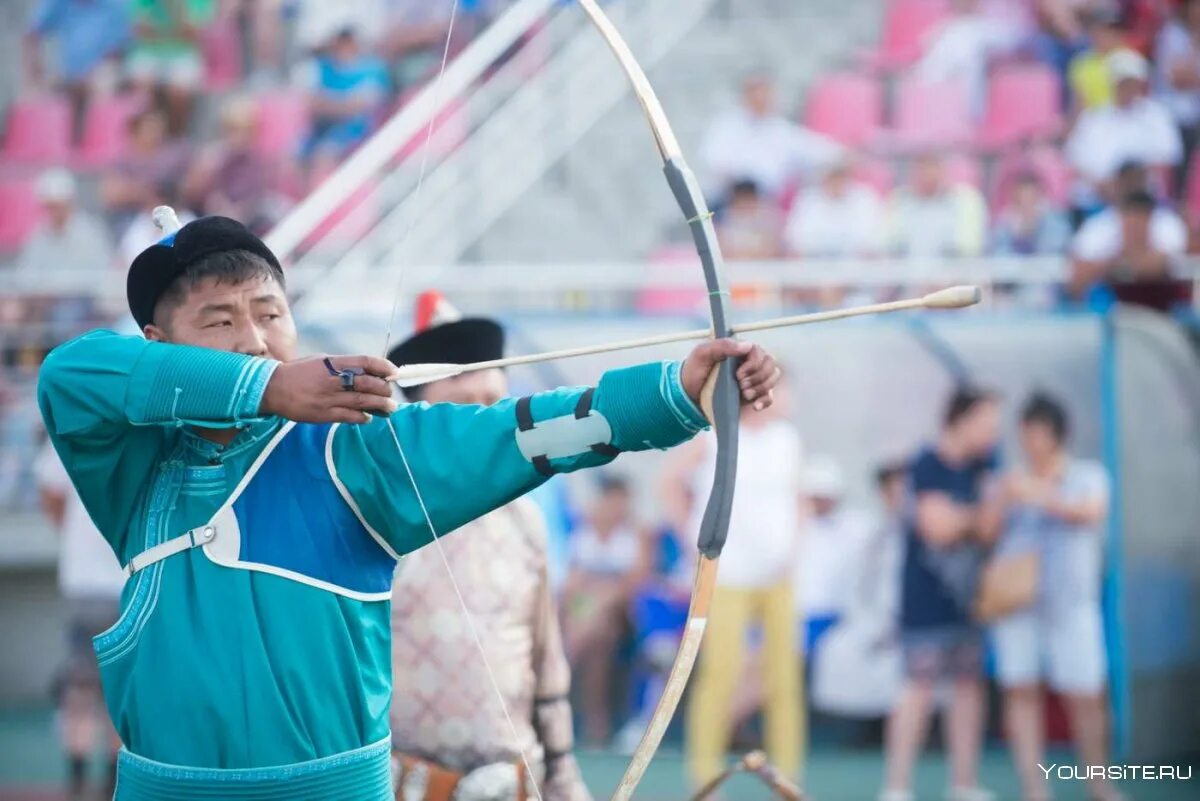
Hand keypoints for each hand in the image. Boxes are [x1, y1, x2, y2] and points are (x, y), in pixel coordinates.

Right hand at [261, 355, 397, 423]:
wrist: (273, 389)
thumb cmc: (300, 373)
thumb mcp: (321, 361)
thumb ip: (343, 365)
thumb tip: (369, 372)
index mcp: (333, 363)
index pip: (365, 361)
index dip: (383, 366)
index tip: (393, 372)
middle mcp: (333, 379)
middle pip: (368, 383)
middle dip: (384, 389)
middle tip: (390, 393)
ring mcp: (329, 398)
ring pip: (363, 401)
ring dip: (381, 405)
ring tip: (390, 408)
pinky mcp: (324, 414)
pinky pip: (350, 417)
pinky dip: (363, 417)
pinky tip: (369, 417)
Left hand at [680, 339, 780, 411]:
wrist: (688, 394)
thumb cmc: (695, 369)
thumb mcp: (702, 353)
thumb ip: (722, 345)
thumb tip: (747, 345)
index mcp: (740, 351)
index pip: (759, 352)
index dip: (753, 364)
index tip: (738, 374)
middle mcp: (750, 363)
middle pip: (770, 365)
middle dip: (759, 377)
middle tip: (741, 385)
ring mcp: (752, 380)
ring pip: (772, 379)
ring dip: (762, 388)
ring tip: (745, 394)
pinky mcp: (752, 395)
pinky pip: (769, 397)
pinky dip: (765, 401)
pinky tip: (755, 406)